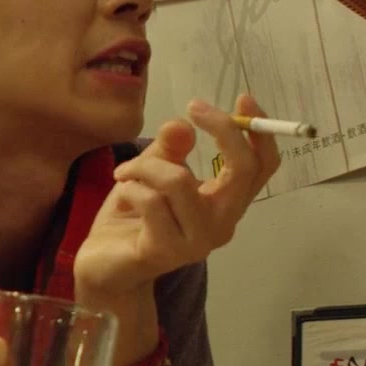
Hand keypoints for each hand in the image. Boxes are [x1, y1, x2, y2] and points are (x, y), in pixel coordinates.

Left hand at [74, 94, 280, 298]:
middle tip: (191, 110)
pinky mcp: (166, 251)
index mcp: (225, 204)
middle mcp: (222, 224)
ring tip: (126, 173)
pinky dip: (129, 188)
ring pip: (179, 180)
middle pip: (242, 169)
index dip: (259, 131)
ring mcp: (197, 241)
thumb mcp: (151, 174)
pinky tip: (122, 196)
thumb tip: (182, 123)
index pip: (261, 167)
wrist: (103, 267)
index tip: (243, 98)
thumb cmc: (132, 219)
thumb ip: (170, 150)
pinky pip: (149, 200)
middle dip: (222, 130)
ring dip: (146, 165)